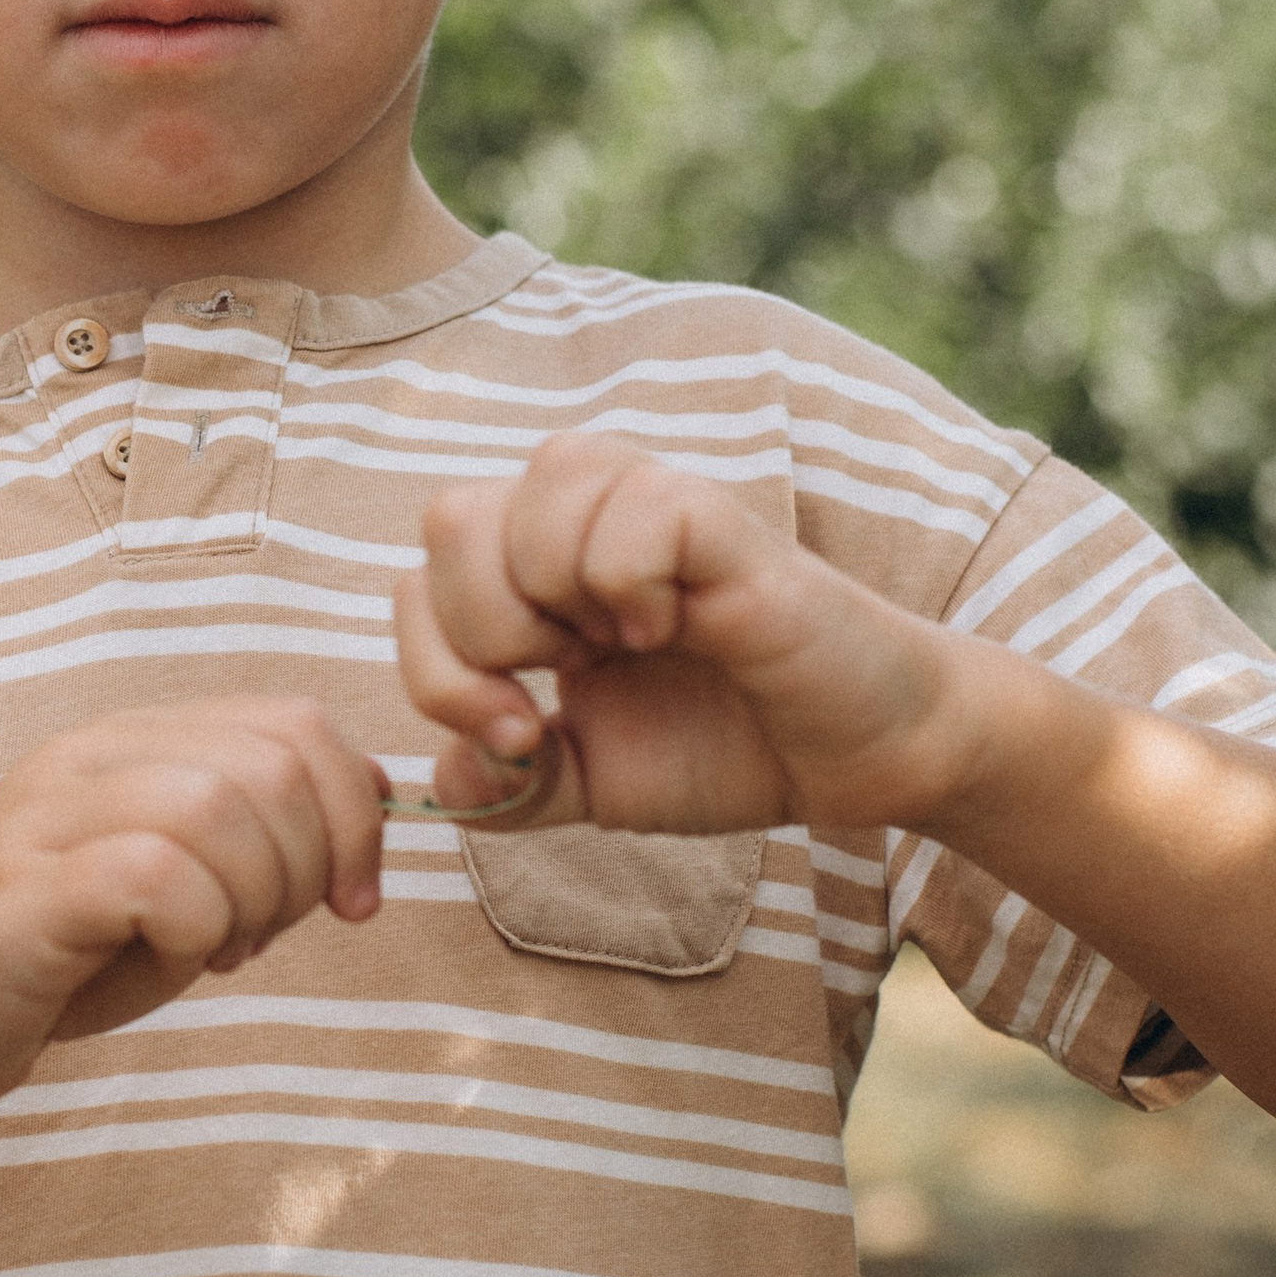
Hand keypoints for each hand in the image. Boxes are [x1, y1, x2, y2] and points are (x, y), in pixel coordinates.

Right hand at [0, 700, 387, 1112]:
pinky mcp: (22, 888)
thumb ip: (255, 838)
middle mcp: (89, 757)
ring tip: (215, 951)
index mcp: (132, 744)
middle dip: (308, 866)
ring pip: (218, 806)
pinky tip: (175, 958)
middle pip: (272, 763)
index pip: (294, 725)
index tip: (350, 899)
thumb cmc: (44, 961)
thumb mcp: (172, 890)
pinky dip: (197, 926)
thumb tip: (370, 800)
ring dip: (252, 898)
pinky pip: (154, 872)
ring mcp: (48, 815)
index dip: (353, 814)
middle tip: (262, 936)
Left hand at [396, 433, 958, 836]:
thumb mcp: (592, 785)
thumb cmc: (731, 750)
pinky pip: (632, 506)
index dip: (439, 672)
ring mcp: (652, 508)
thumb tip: (441, 776)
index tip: (521, 738)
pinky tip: (680, 625)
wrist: (859, 760)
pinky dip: (633, 583)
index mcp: (536, 571)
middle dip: (484, 636)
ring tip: (630, 644)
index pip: (416, 580)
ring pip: (533, 490)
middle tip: (567, 686)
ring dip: (560, 598)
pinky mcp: (722, 520)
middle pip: (450, 519)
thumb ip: (509, 786)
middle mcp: (583, 520)